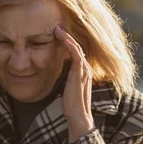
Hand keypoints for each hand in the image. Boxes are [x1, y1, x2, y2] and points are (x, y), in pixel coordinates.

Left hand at [54, 26, 94, 142]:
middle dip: (67, 35)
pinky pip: (76, 54)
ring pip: (77, 47)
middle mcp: (86, 68)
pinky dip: (70, 45)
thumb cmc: (72, 105)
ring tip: (56, 29)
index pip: (77, 52)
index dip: (67, 42)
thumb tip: (58, 72)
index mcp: (84, 71)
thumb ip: (66, 78)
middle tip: (56, 27)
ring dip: (67, 37)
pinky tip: (62, 38)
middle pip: (78, 46)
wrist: (78, 116)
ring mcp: (84, 70)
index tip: (57, 35)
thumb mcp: (67, 88)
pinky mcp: (80, 73)